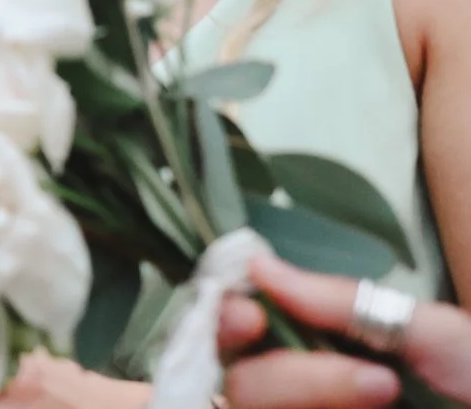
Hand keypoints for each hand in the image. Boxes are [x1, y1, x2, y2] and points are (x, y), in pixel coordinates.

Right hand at [219, 254, 470, 408]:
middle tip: (379, 381)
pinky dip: (318, 407)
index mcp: (317, 349)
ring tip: (388, 395)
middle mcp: (300, 393)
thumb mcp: (436, 334)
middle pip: (239, 385)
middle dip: (292, 379)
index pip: (233, 331)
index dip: (222, 320)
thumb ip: (344, 302)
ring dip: (306, 395)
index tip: (249, 316)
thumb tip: (257, 264)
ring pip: (246, 408)